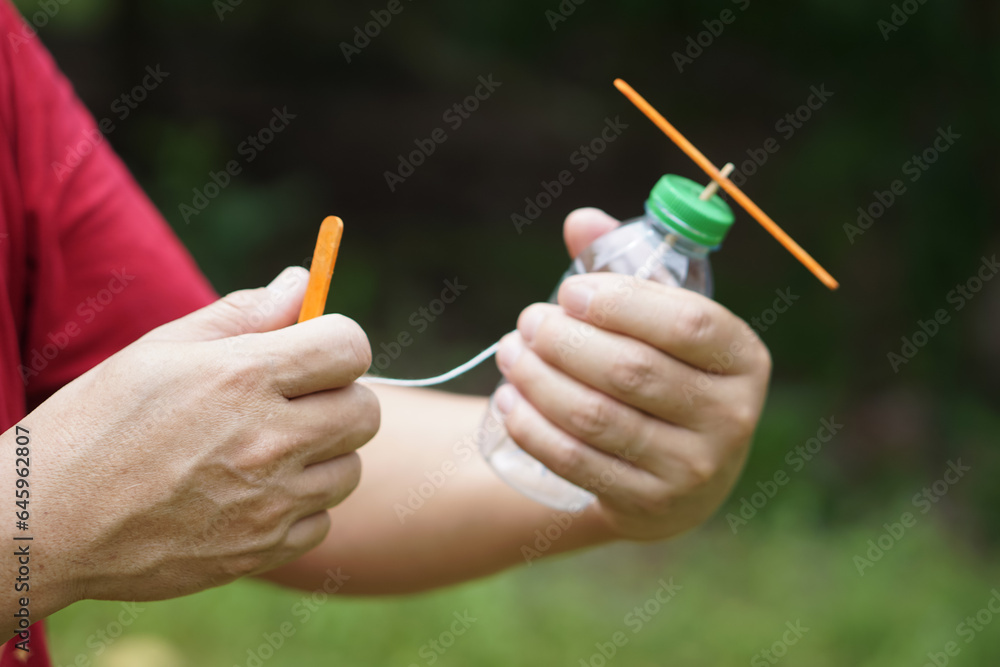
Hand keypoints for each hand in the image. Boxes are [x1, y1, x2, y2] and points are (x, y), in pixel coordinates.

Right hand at [9, 267, 377, 615]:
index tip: (315, 351)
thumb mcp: (161, 350)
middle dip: (339, 398)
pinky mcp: (262, 551)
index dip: (338, 342)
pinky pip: (321, 520)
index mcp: (243, 377)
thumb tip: (302, 281)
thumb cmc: (98, 424)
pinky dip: (299, 508)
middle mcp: (269, 440)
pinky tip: (253, 496)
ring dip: (322, 456)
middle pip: (364, 410)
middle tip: (295, 402)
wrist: (46, 524)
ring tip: (266, 451)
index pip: (350, 346)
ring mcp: (269, 502)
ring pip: (349, 468)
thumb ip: (243, 313)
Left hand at [493, 209, 770, 540]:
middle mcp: (730, 416)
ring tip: (510, 352)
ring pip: (596, 416)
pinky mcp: (649, 504)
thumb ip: (622, 267)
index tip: (568, 291)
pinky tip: (509, 399)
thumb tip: (579, 220)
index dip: (620, 302)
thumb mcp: (658, 320)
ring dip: (538, 379)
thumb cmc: (663, 371)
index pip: (689, 322)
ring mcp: (693, 468)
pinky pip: (576, 461)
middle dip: (564, 341)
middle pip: (632, 370)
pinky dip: (533, 427)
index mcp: (744, 357)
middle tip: (528, 322)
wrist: (680, 473)